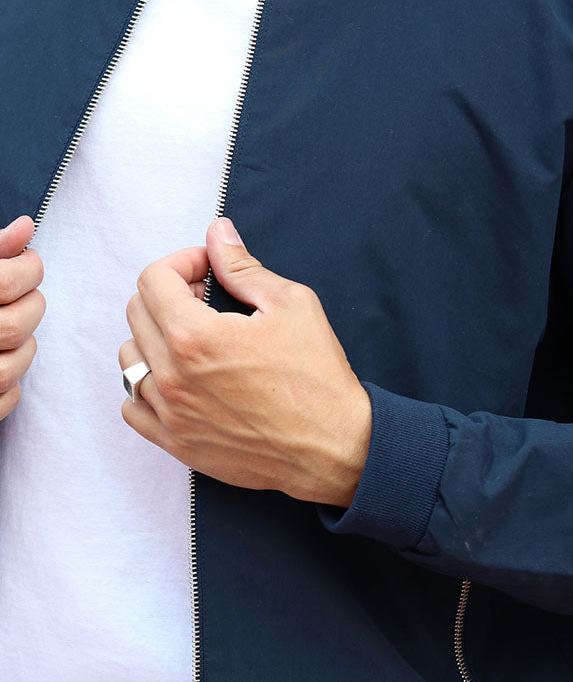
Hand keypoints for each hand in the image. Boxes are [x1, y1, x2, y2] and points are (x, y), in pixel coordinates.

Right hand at [0, 215, 44, 419]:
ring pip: (11, 370)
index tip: (29, 260)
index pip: (6, 282)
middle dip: (33, 306)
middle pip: (13, 327)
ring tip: (13, 326)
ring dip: (25, 347)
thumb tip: (26, 227)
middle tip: (26, 293)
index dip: (30, 267)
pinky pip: (4, 401)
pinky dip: (12, 386)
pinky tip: (0, 360)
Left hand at [119, 217, 371, 506]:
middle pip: (137, 313)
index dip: (182, 262)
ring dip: (155, 338)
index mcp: (195, 337)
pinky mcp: (177, 444)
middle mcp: (172, 377)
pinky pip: (132, 407)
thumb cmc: (318, 379)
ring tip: (194, 340)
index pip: (153, 279)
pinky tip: (180, 379)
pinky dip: (147, 386)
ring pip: (130, 358)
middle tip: (207, 299)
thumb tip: (217, 234)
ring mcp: (170, 414)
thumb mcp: (291, 305)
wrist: (334, 448)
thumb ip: (243, 267)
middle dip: (169, 294)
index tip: (207, 269)